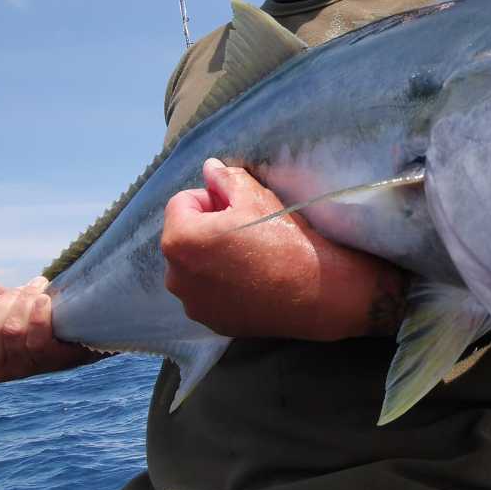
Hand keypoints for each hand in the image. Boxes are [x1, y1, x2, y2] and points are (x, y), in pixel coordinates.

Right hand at [0, 277, 101, 381]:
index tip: (14, 292)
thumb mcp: (19, 315)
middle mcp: (0, 370)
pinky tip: (44, 301)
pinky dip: (40, 318)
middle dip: (13, 301)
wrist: (88, 340)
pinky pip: (38, 342)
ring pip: (15, 331)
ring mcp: (25, 369)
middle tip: (34, 287)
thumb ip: (0, 304)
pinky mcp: (50, 364)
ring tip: (42, 293)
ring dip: (27, 303)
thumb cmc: (47, 327)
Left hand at [161, 158, 406, 339]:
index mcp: (179, 239)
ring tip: (251, 258)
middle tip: (247, 231)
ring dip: (212, 257)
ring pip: (195, 266)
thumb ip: (225, 178)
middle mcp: (175, 276)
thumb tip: (209, 168)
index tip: (240, 209)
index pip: (182, 202)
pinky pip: (208, 293)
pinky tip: (253, 281)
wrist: (315, 291)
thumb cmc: (283, 240)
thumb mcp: (256, 197)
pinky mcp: (210, 321)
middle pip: (185, 236)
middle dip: (208, 229)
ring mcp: (192, 303)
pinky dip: (222, 284)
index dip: (212, 198)